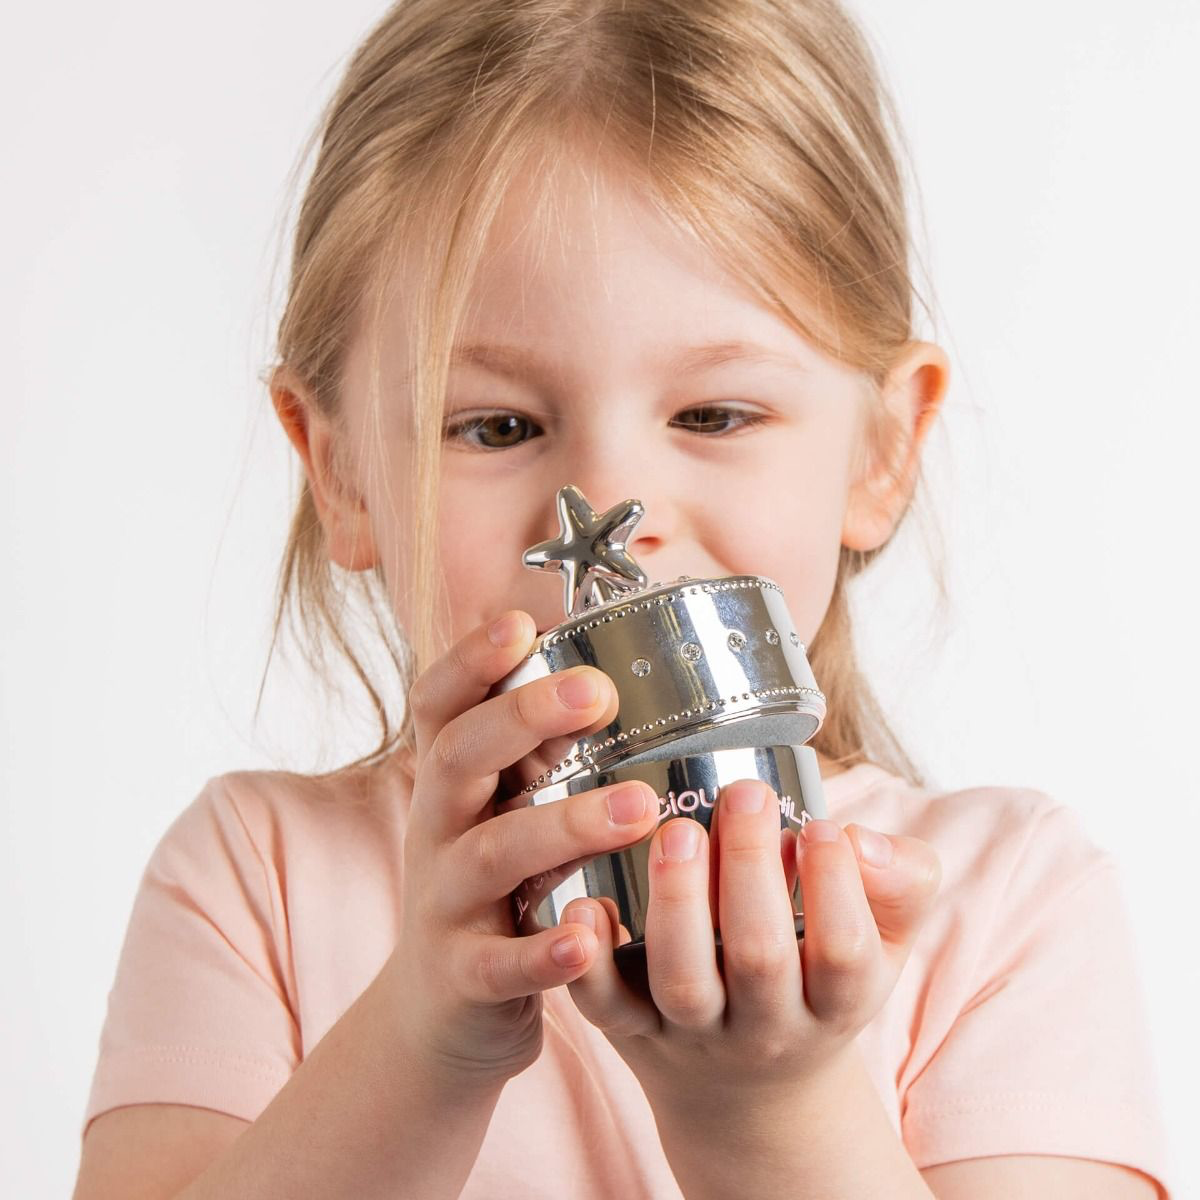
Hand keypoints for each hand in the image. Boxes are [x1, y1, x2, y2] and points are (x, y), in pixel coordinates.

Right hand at [380, 610, 660, 1088]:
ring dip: (564, 825)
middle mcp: (437, 829)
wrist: (439, 1012)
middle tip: (598, 692)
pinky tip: (586, 940)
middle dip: (523, 718)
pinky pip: (499, 963)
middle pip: (460, 758)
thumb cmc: (492, 890)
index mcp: (450, 783)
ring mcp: (445, 902)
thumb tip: (608, 670)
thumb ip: (535, 755)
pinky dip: (541, 953)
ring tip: (637, 807)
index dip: (470, 660)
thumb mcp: (498, 812)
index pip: (441, 705)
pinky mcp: (462, 975)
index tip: (520, 624)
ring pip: (493, 853)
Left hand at [559, 778, 941, 1119]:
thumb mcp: (884, 945)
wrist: (754, 1096)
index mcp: (833, 1003)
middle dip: (751, 871)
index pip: (843, 955)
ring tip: (679, 831)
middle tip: (744, 794)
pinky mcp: (630, 1028)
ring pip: (683, 979)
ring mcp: (691, 1031)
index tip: (820, 826)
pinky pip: (605, 1005)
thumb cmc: (817, 983)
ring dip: (677, 901)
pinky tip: (586, 903)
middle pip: (759, 959)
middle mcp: (764, 1025)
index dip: (837, 890)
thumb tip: (860, 839)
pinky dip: (588, 960)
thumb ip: (902, 883)